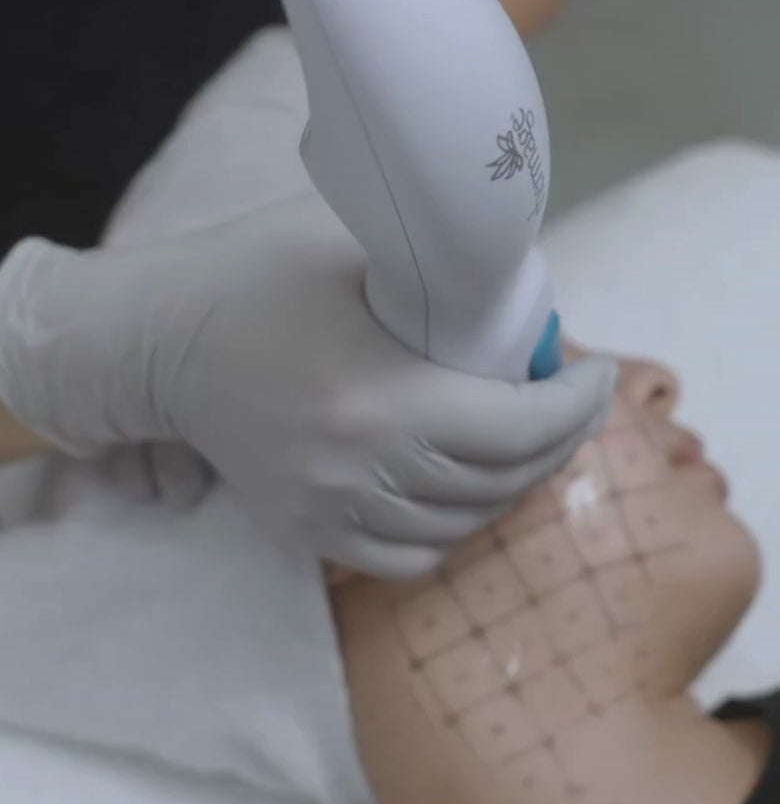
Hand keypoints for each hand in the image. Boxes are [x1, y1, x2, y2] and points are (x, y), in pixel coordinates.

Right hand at [0, 195, 614, 576]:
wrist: (157, 342)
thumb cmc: (254, 275)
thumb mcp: (354, 246)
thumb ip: (444, 272)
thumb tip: (523, 290)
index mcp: (384, 399)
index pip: (520, 428)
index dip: (577, 407)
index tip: (599, 376)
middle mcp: (363, 468)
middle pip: (504, 480)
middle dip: (558, 441)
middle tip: (573, 402)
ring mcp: (332, 509)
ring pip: (465, 524)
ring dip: (512, 485)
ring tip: (528, 441)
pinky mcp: (308, 530)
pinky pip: (411, 557)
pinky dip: (455, 529)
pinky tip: (468, 489)